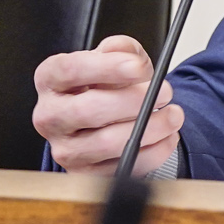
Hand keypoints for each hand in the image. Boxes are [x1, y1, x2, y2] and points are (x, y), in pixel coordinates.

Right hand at [32, 35, 182, 175]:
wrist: (103, 118)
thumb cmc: (102, 86)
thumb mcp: (111, 58)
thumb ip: (120, 49)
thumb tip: (129, 56)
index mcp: (50, 79)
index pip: (71, 70)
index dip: (107, 67)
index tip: (139, 67)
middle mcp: (50, 116)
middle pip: (89, 110)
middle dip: (134, 100)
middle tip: (166, 92)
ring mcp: (65, 149)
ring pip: (107, 143)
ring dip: (150, 129)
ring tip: (173, 116)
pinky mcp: (84, 174)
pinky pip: (121, 167)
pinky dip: (152, 152)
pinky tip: (166, 137)